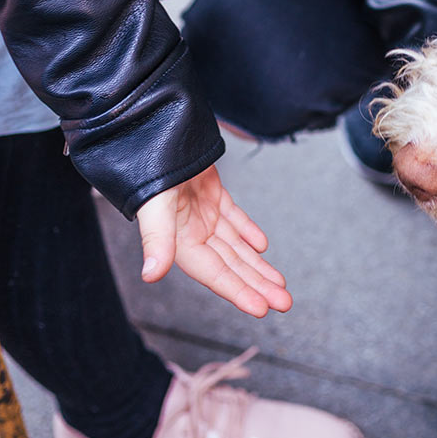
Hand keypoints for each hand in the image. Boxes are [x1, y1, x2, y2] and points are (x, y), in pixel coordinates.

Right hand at [136, 165, 292, 316]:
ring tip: (279, 284)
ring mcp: (202, 213)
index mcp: (180, 240)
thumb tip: (152, 274)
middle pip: (231, 265)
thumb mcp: (156, 204)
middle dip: (258, 284)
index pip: (215, 273)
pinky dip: (248, 232)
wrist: (154, 129)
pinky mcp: (211, 192)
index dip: (238, 291)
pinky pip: (234, 218)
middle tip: (284, 302)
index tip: (262, 308)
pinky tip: (262, 246)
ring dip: (258, 265)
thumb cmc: (152, 166)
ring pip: (237, 246)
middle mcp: (192, 232)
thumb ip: (157, 239)